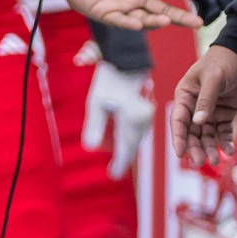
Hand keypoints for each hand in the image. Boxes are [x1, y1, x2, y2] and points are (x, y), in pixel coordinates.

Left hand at [58, 0, 202, 30]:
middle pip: (163, 9)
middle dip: (181, 16)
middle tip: (198, 21)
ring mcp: (123, 5)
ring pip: (145, 18)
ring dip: (157, 21)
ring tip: (168, 21)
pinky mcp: (105, 13)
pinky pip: (120, 20)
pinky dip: (130, 23)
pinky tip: (139, 24)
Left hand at [82, 62, 154, 178]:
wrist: (127, 61)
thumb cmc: (108, 81)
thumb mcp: (96, 105)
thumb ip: (94, 127)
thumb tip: (90, 149)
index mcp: (132, 120)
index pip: (126, 148)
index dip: (120, 164)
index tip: (113, 176)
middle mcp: (143, 119)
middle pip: (133, 144)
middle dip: (124, 158)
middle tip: (115, 172)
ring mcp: (146, 113)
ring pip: (136, 136)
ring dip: (127, 147)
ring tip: (118, 159)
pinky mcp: (145, 108)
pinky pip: (138, 128)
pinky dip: (130, 136)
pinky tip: (123, 140)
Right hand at [172, 44, 236, 164]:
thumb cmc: (221, 63)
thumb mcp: (213, 79)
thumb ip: (206, 100)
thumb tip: (198, 122)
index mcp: (184, 96)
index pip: (178, 120)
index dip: (178, 137)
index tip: (181, 153)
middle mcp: (194, 106)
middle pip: (191, 131)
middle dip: (196, 147)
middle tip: (201, 161)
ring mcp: (209, 111)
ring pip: (206, 134)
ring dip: (210, 147)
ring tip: (215, 160)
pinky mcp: (223, 113)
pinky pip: (222, 131)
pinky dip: (224, 141)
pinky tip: (229, 150)